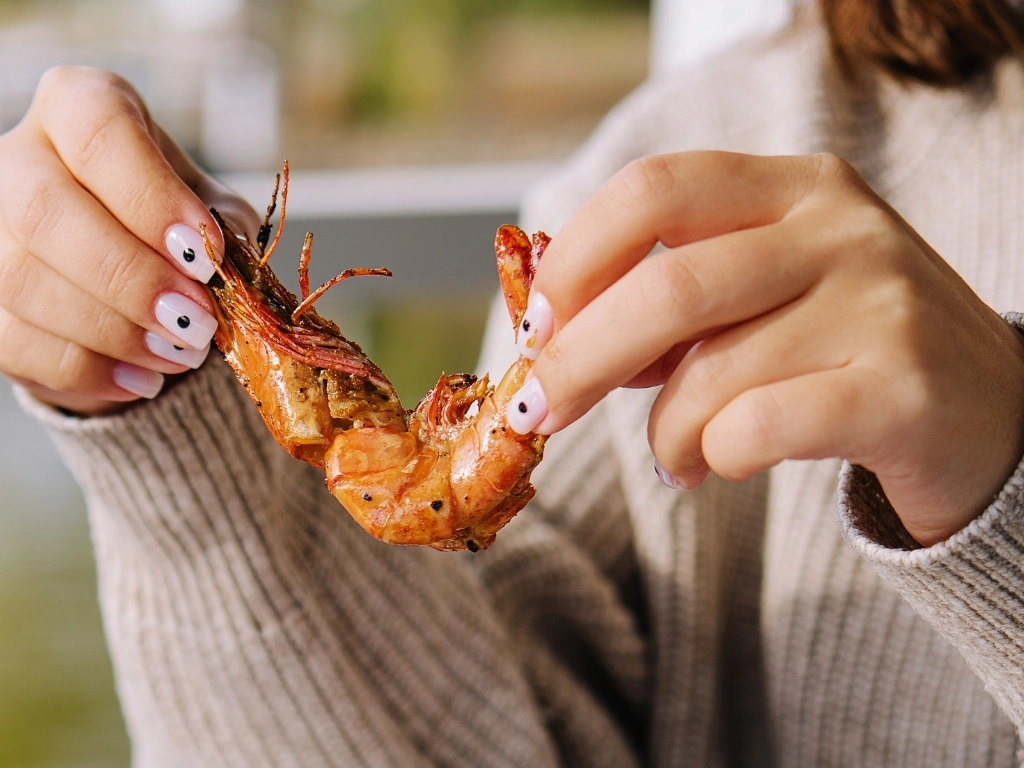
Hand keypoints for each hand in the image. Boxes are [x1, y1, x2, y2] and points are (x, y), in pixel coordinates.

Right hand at [0, 66, 260, 414]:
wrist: (135, 276)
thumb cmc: (178, 227)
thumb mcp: (215, 213)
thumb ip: (224, 228)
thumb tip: (221, 260)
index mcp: (80, 108)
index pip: (97, 128)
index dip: (150, 197)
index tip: (203, 256)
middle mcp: (18, 157)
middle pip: (44, 210)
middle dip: (131, 279)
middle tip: (198, 322)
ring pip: (24, 281)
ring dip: (114, 331)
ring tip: (181, 355)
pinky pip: (14, 342)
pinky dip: (88, 371)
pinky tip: (142, 379)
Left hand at [505, 151, 1023, 546]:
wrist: (989, 416)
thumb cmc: (849, 353)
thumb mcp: (765, 299)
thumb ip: (678, 305)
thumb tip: (561, 333)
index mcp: (794, 188)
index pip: (655, 188)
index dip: (577, 257)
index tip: (539, 323)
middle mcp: (840, 228)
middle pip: (667, 287)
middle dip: (581, 360)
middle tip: (541, 410)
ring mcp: (880, 301)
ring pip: (710, 374)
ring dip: (664, 434)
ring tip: (675, 457)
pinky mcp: (904, 388)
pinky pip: (759, 426)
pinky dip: (716, 456)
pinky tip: (722, 465)